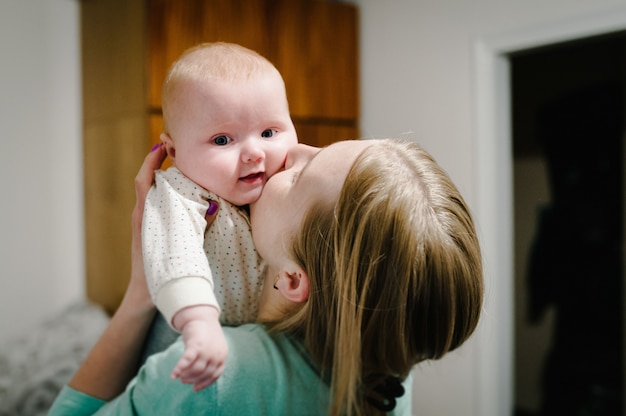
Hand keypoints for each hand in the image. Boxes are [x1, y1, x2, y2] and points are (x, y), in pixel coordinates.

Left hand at [127, 144, 219, 307]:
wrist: (142, 296)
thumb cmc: (158, 275)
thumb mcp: (180, 249)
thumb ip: (197, 229)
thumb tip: (212, 206)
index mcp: (143, 217)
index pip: (143, 181)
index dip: (150, 162)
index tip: (162, 146)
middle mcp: (142, 216)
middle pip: (148, 183)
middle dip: (159, 164)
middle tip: (176, 151)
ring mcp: (145, 224)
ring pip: (152, 194)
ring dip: (164, 179)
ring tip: (182, 168)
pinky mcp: (150, 231)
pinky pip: (157, 206)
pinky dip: (167, 195)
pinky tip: (182, 196)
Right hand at [171, 306, 227, 390]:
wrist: (202, 317)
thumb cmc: (207, 335)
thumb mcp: (215, 348)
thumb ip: (212, 359)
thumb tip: (201, 376)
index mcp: (222, 356)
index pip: (215, 375)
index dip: (204, 383)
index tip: (195, 388)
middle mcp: (216, 354)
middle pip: (204, 374)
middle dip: (193, 379)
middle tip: (184, 381)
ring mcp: (206, 350)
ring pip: (196, 370)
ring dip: (186, 376)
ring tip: (180, 377)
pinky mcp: (195, 345)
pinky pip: (186, 361)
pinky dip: (179, 369)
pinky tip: (173, 375)